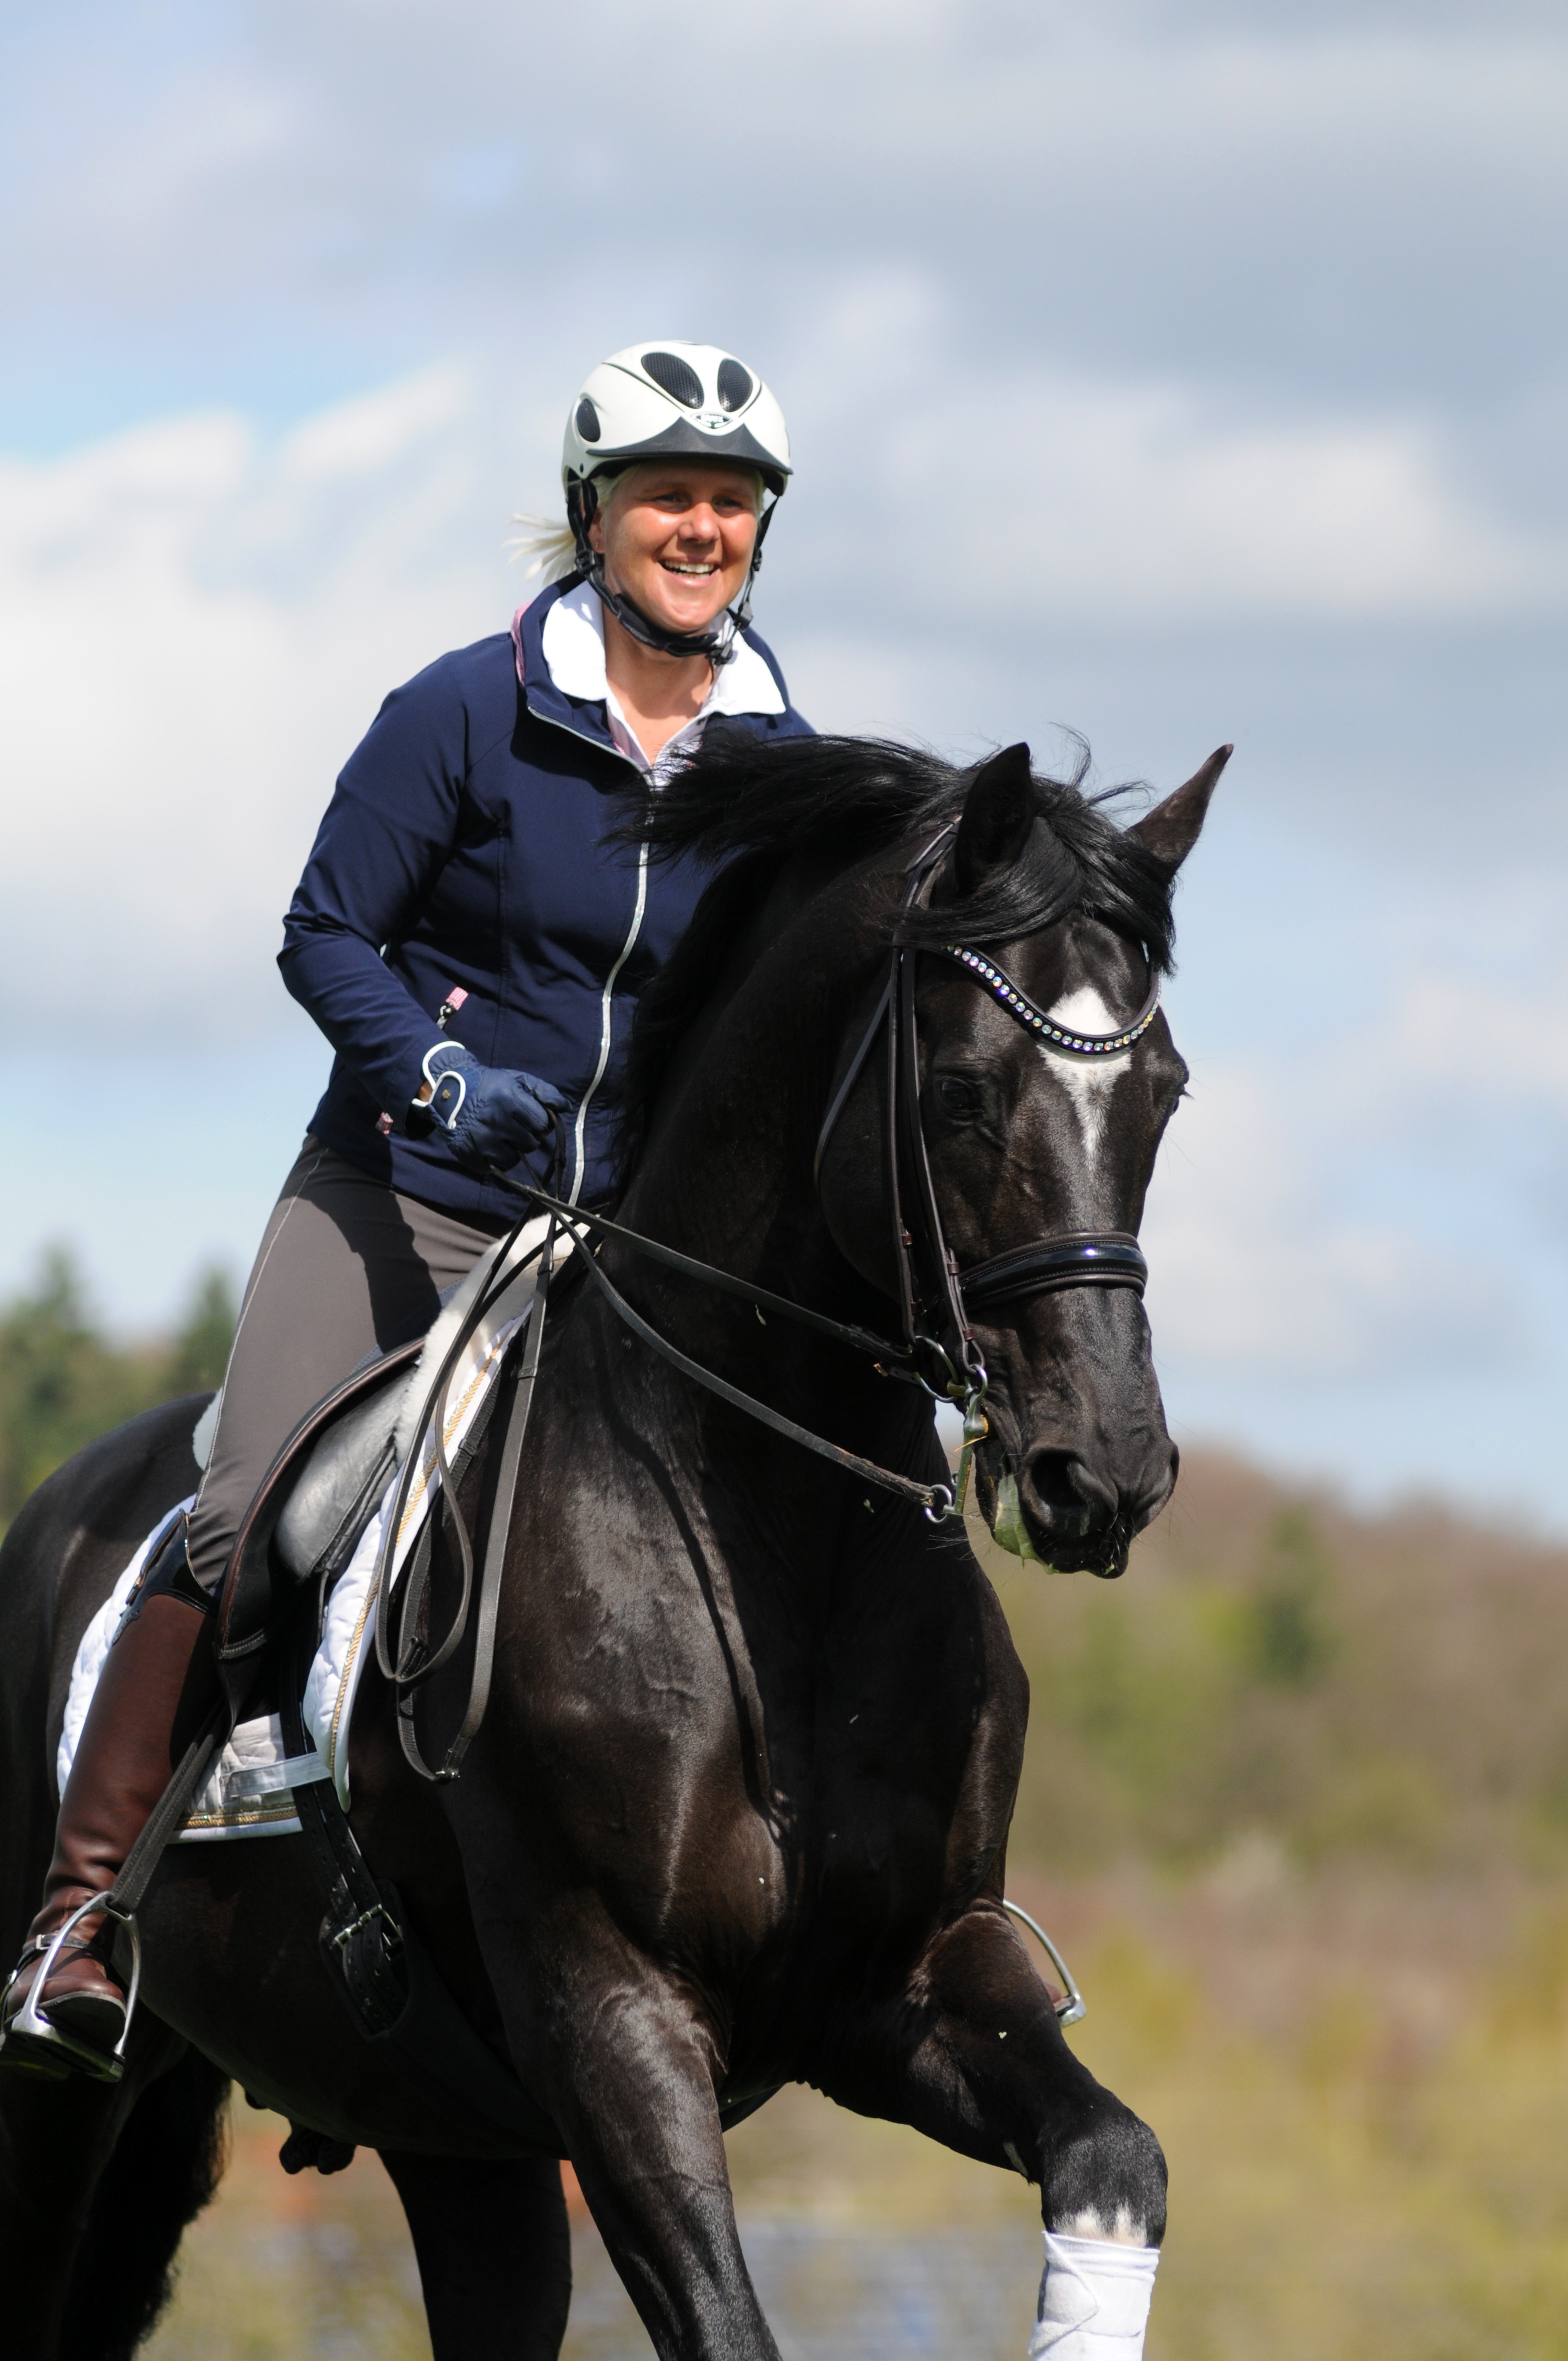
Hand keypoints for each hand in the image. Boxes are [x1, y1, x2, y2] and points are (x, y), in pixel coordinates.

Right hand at [416, 1044, 567, 1173]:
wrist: (449, 1093)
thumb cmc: (490, 1086)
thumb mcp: (517, 1080)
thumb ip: (544, 1091)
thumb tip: (566, 1107)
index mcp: (508, 1098)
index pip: (542, 1124)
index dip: (540, 1123)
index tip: (530, 1118)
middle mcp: (494, 1120)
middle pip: (531, 1143)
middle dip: (528, 1136)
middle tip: (515, 1127)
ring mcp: (481, 1140)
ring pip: (515, 1158)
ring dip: (514, 1150)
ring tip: (503, 1136)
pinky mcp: (471, 1155)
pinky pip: (498, 1167)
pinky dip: (499, 1158)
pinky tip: (492, 1145)